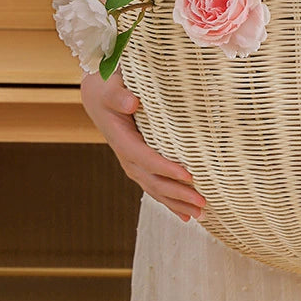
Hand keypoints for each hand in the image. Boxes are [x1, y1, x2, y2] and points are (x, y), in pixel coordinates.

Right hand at [80, 67, 206, 222]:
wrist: (99, 95)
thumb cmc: (108, 87)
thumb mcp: (111, 86)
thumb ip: (118, 95)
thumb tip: (131, 103)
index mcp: (121, 139)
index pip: (145, 157)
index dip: (165, 168)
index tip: (188, 175)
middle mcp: (127, 156)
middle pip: (153, 180)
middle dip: (177, 194)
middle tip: (202, 203)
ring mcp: (133, 164)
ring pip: (155, 188)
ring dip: (177, 203)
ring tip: (200, 214)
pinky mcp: (140, 165)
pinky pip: (155, 186)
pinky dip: (171, 201)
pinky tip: (186, 214)